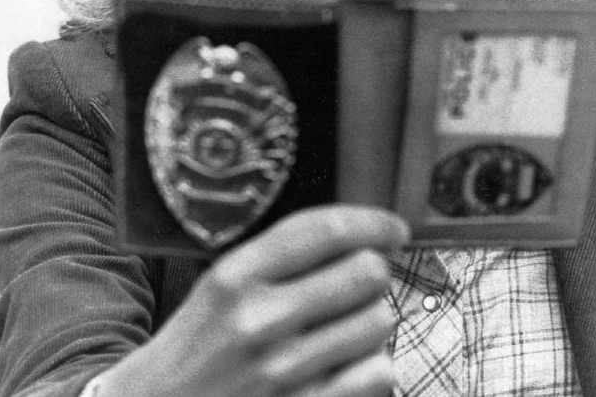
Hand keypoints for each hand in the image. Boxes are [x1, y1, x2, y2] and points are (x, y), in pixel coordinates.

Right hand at [98, 205, 408, 396]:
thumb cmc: (201, 344)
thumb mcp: (224, 283)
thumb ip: (283, 256)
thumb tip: (361, 235)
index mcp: (236, 275)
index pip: (325, 230)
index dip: (373, 222)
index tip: (395, 229)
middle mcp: (260, 320)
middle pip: (366, 271)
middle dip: (374, 271)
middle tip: (361, 282)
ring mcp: (283, 373)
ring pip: (379, 320)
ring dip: (373, 319)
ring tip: (347, 327)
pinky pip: (379, 373)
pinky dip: (374, 365)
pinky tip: (349, 364)